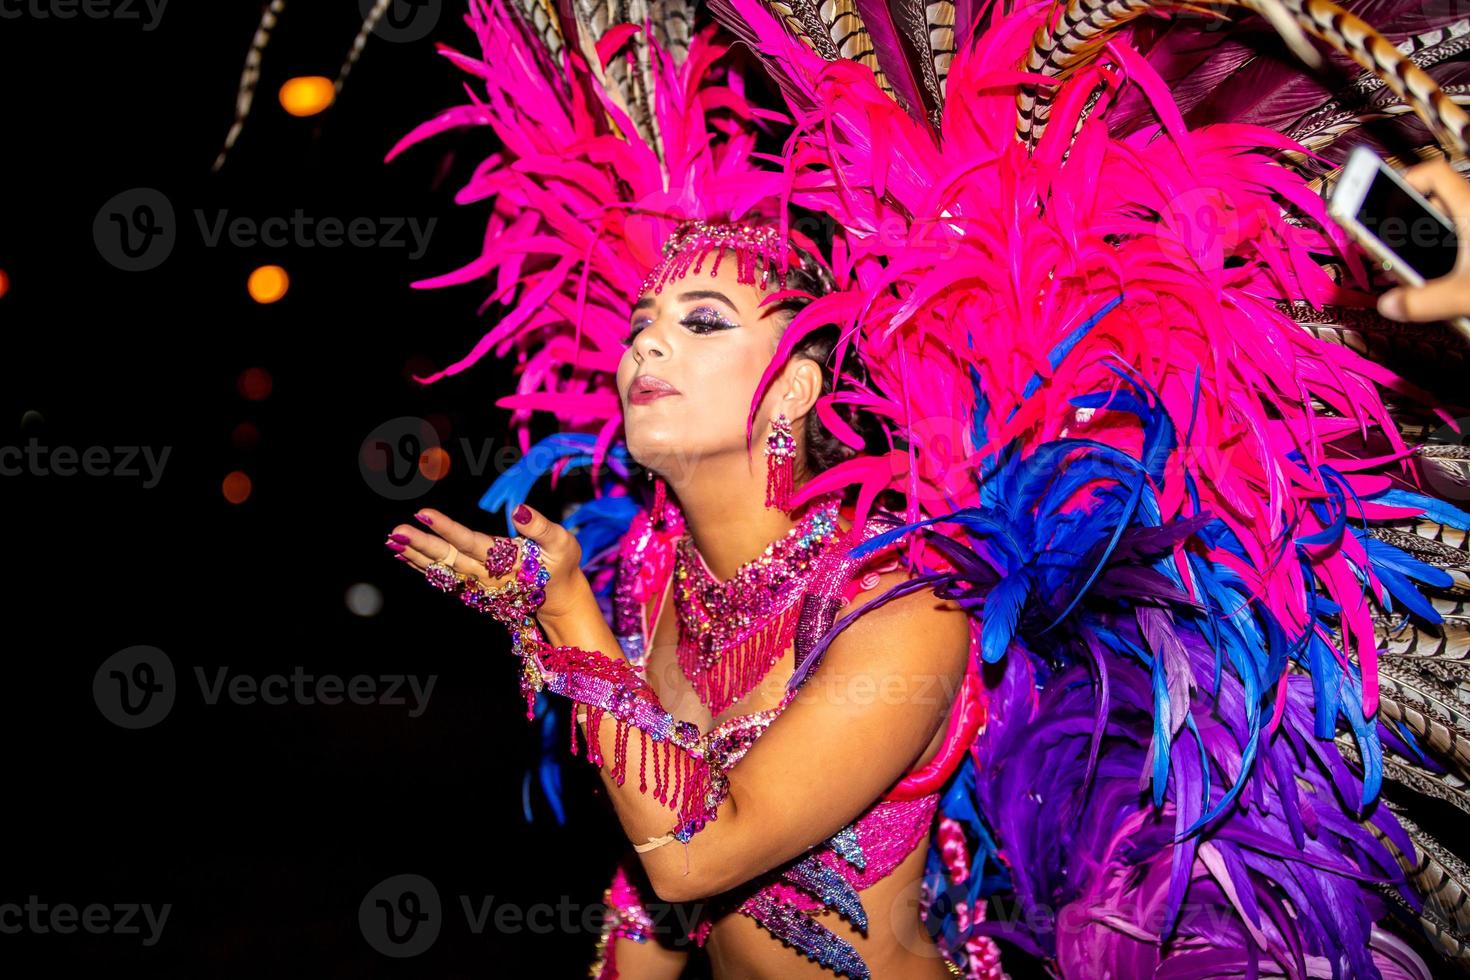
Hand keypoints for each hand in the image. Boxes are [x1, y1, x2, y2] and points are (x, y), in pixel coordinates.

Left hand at [385, 504, 590, 621]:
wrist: (558, 598)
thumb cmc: (560, 565)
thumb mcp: (562, 543)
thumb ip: (540, 527)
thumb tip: (519, 508)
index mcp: (507, 562)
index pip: (471, 543)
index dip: (448, 530)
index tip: (424, 514)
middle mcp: (486, 576)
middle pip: (449, 559)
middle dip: (421, 545)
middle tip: (397, 532)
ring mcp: (476, 584)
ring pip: (442, 570)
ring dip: (416, 557)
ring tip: (393, 542)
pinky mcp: (472, 587)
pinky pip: (443, 577)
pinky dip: (422, 567)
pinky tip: (404, 555)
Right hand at [1376, 158, 1469, 323]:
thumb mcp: (1466, 294)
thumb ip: (1422, 302)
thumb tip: (1389, 305)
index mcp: (1468, 206)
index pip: (1431, 172)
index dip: (1402, 181)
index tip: (1380, 205)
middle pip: (1436, 202)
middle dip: (1409, 224)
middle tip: (1391, 248)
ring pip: (1452, 225)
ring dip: (1431, 244)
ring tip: (1415, 270)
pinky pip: (1465, 244)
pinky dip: (1453, 257)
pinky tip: (1450, 281)